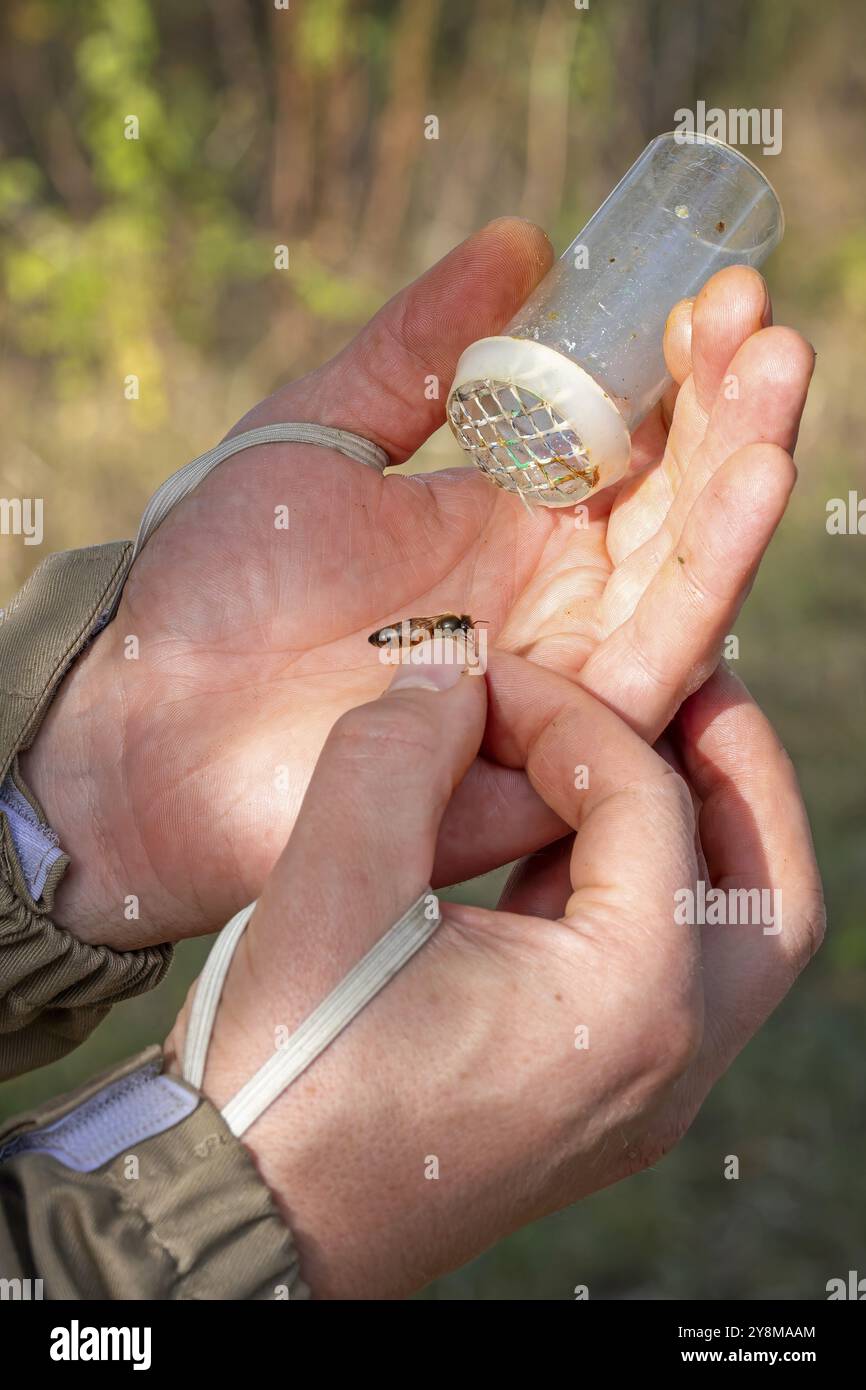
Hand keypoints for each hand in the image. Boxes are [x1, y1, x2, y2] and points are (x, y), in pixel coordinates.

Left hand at [23, 219, 813, 945]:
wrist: (152, 715)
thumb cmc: (220, 579)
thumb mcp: (322, 431)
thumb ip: (424, 348)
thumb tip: (524, 242)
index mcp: (503, 521)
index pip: (625, 438)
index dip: (674, 366)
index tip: (707, 287)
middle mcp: (548, 594)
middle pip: (673, 500)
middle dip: (727, 407)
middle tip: (761, 320)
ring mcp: (557, 669)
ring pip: (684, 572)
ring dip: (741, 476)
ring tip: (777, 376)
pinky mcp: (553, 745)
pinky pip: (654, 663)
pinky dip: (707, 576)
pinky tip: (747, 482)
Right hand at [165, 648, 823, 1297]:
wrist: (250, 1222)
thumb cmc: (289, 1074)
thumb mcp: (330, 886)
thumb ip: (395, 752)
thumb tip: (450, 676)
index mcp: (630, 1004)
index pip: (646, 801)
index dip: (567, 711)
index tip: (485, 678)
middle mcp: (668, 1062)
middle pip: (770, 885)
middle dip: (734, 767)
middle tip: (683, 684)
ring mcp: (642, 1097)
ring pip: (735, 940)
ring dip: (699, 832)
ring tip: (633, 746)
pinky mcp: (599, 1107)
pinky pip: (667, 978)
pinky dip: (644, 891)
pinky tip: (566, 838)